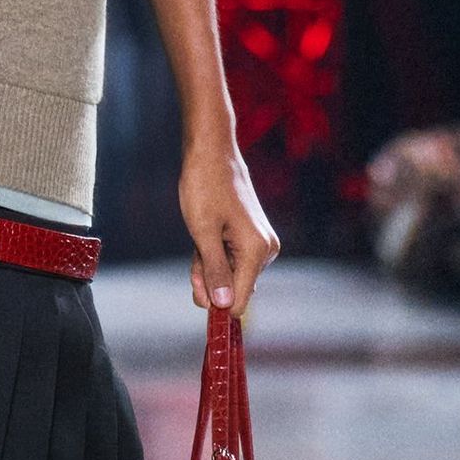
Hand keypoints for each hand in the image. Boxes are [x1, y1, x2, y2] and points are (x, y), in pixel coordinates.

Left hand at [179, 140, 279, 315]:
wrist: (211, 154)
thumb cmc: (204, 188)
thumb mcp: (202, 233)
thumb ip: (214, 271)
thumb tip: (224, 306)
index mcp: (257, 251)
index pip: (239, 301)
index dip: (214, 300)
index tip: (195, 285)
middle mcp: (266, 251)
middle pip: (233, 289)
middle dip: (208, 279)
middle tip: (193, 253)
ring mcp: (261, 244)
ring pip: (229, 274)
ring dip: (208, 266)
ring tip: (198, 238)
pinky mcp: (252, 238)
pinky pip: (231, 260)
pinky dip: (213, 255)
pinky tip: (204, 237)